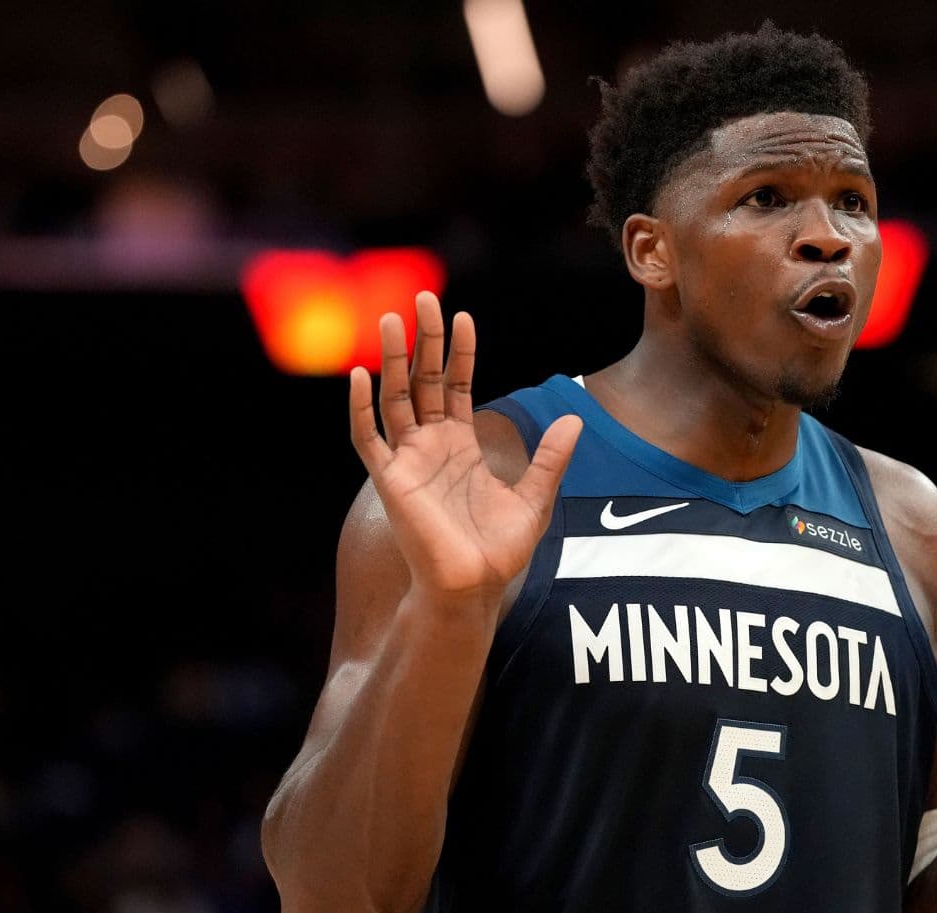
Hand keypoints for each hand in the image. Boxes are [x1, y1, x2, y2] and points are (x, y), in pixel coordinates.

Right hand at [349, 291, 581, 600]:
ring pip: (394, 398)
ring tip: (393, 320)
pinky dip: (360, 408)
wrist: (473, 589)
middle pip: (422, 381)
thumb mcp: (534, 498)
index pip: (455, 386)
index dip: (458, 353)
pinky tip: (360, 375)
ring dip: (392, 360)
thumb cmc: (498, 551)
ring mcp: (407, 460)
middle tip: (423, 299)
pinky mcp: (390, 480)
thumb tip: (576, 418)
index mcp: (460, 445)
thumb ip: (550, 458)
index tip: (463, 318)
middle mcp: (430, 446)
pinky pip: (367, 438)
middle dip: (423, 341)